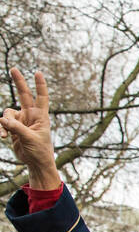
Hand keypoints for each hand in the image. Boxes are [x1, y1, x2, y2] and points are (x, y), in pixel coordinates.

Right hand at [0, 69, 57, 186]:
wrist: (35, 163)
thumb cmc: (40, 151)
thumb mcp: (30, 139)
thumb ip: (17, 128)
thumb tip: (3, 119)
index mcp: (41, 117)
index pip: (41, 98)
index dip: (40, 85)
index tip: (38, 73)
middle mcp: (31, 116)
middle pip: (24, 95)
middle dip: (19, 82)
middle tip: (13, 69)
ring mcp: (21, 121)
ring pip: (7, 113)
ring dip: (4, 122)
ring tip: (5, 135)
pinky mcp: (13, 128)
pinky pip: (3, 123)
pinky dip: (1, 129)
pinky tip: (3, 137)